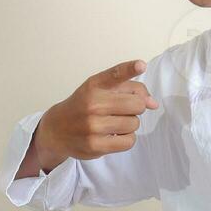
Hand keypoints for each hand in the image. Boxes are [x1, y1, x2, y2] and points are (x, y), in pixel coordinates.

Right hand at [30, 59, 159, 169]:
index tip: (141, 65)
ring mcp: (93, 126)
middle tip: (122, 110)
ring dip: (130, 124)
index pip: (114, 75)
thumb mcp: (101, 90)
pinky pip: (129, 141)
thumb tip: (153, 104)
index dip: (129, 69)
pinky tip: (113, 135)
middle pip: (137, 104)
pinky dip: (126, 139)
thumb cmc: (85, 106)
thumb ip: (130, 89)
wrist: (57, 130)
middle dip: (135, 107)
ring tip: (114, 123)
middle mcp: (92, 104)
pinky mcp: (95, 146)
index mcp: (94, 86)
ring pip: (134, 123)